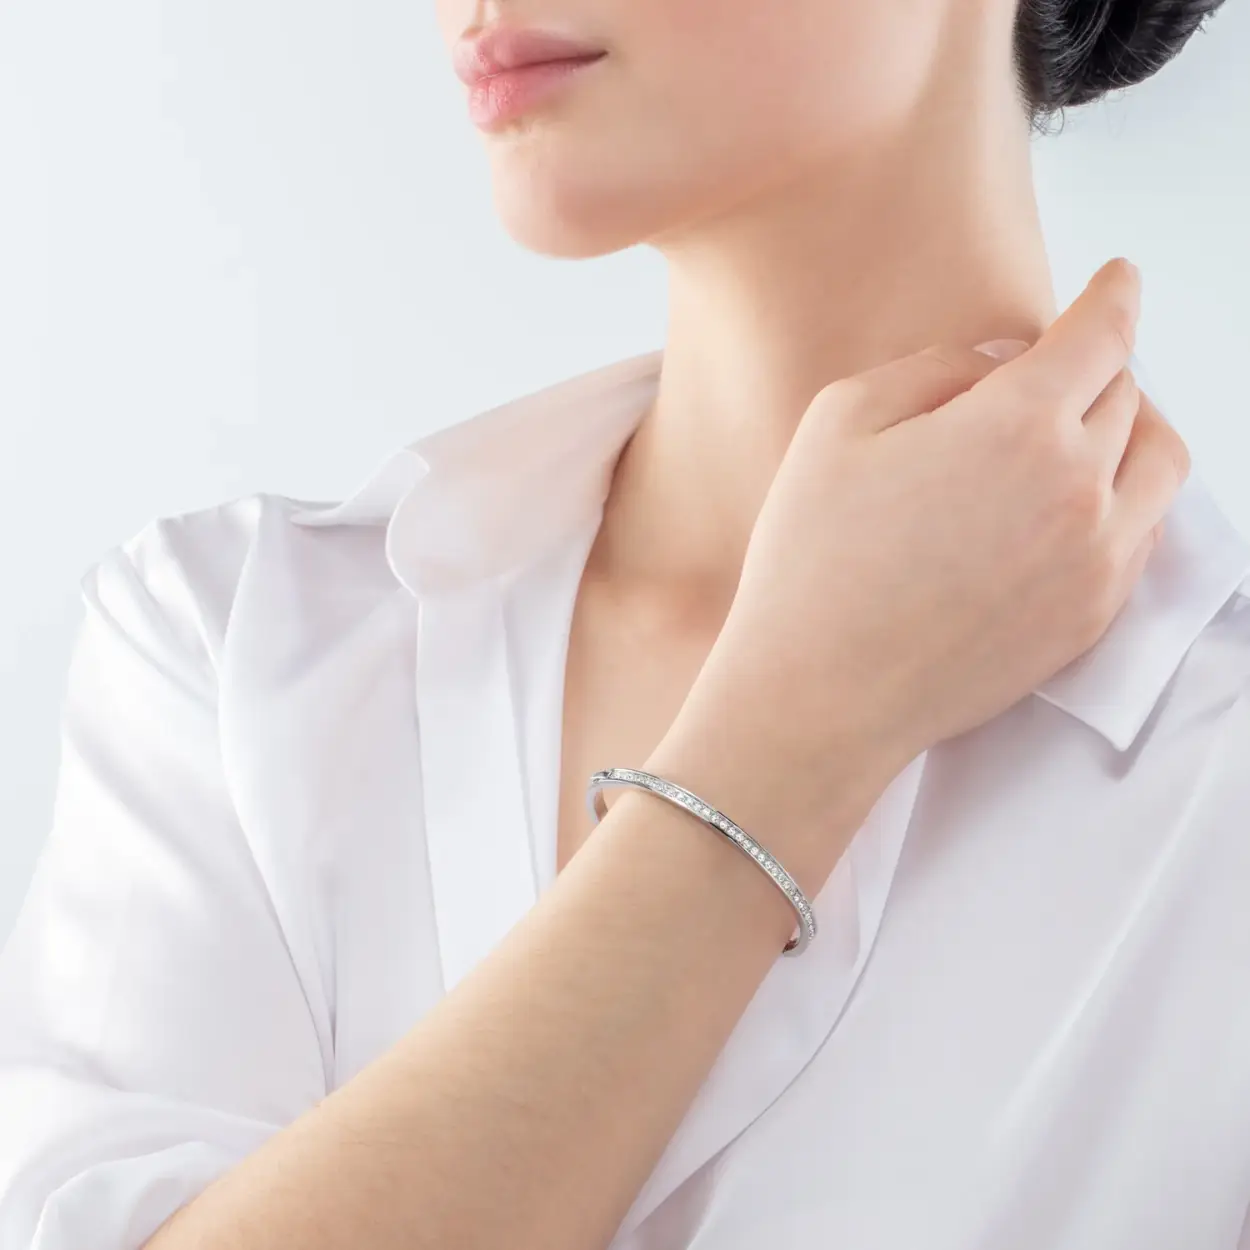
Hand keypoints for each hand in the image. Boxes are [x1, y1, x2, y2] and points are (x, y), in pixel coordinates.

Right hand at [656, 258, 1189, 885]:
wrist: (821, 693)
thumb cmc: (813, 559)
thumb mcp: (840, 421)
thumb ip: (934, 369)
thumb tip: (997, 365)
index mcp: (1017, 424)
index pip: (1102, 333)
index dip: (1113, 294)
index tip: (1119, 279)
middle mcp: (1078, 487)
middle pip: (1127, 393)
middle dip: (1097, 366)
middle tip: (1061, 368)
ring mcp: (1095, 559)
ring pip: (1157, 463)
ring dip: (1130, 429)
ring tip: (1083, 431)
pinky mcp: (1091, 618)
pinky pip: (1143, 533)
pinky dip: (1124, 498)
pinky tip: (1073, 504)